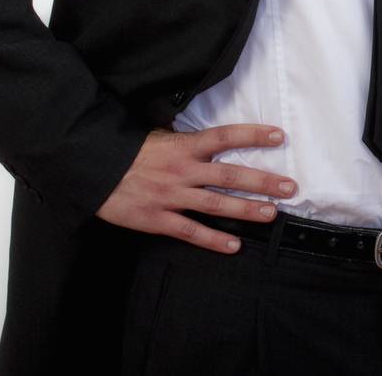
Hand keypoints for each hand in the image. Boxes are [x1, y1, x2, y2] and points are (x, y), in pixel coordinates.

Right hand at [95, 124, 297, 253]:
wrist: (91, 171)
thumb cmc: (128, 152)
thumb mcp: (160, 137)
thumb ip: (187, 142)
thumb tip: (214, 140)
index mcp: (183, 146)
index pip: (225, 137)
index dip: (253, 135)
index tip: (279, 137)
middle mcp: (182, 170)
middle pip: (229, 174)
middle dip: (262, 181)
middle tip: (289, 187)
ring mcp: (171, 196)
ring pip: (216, 204)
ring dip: (246, 209)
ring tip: (271, 213)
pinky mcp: (157, 219)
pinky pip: (190, 231)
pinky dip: (213, 240)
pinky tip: (234, 245)